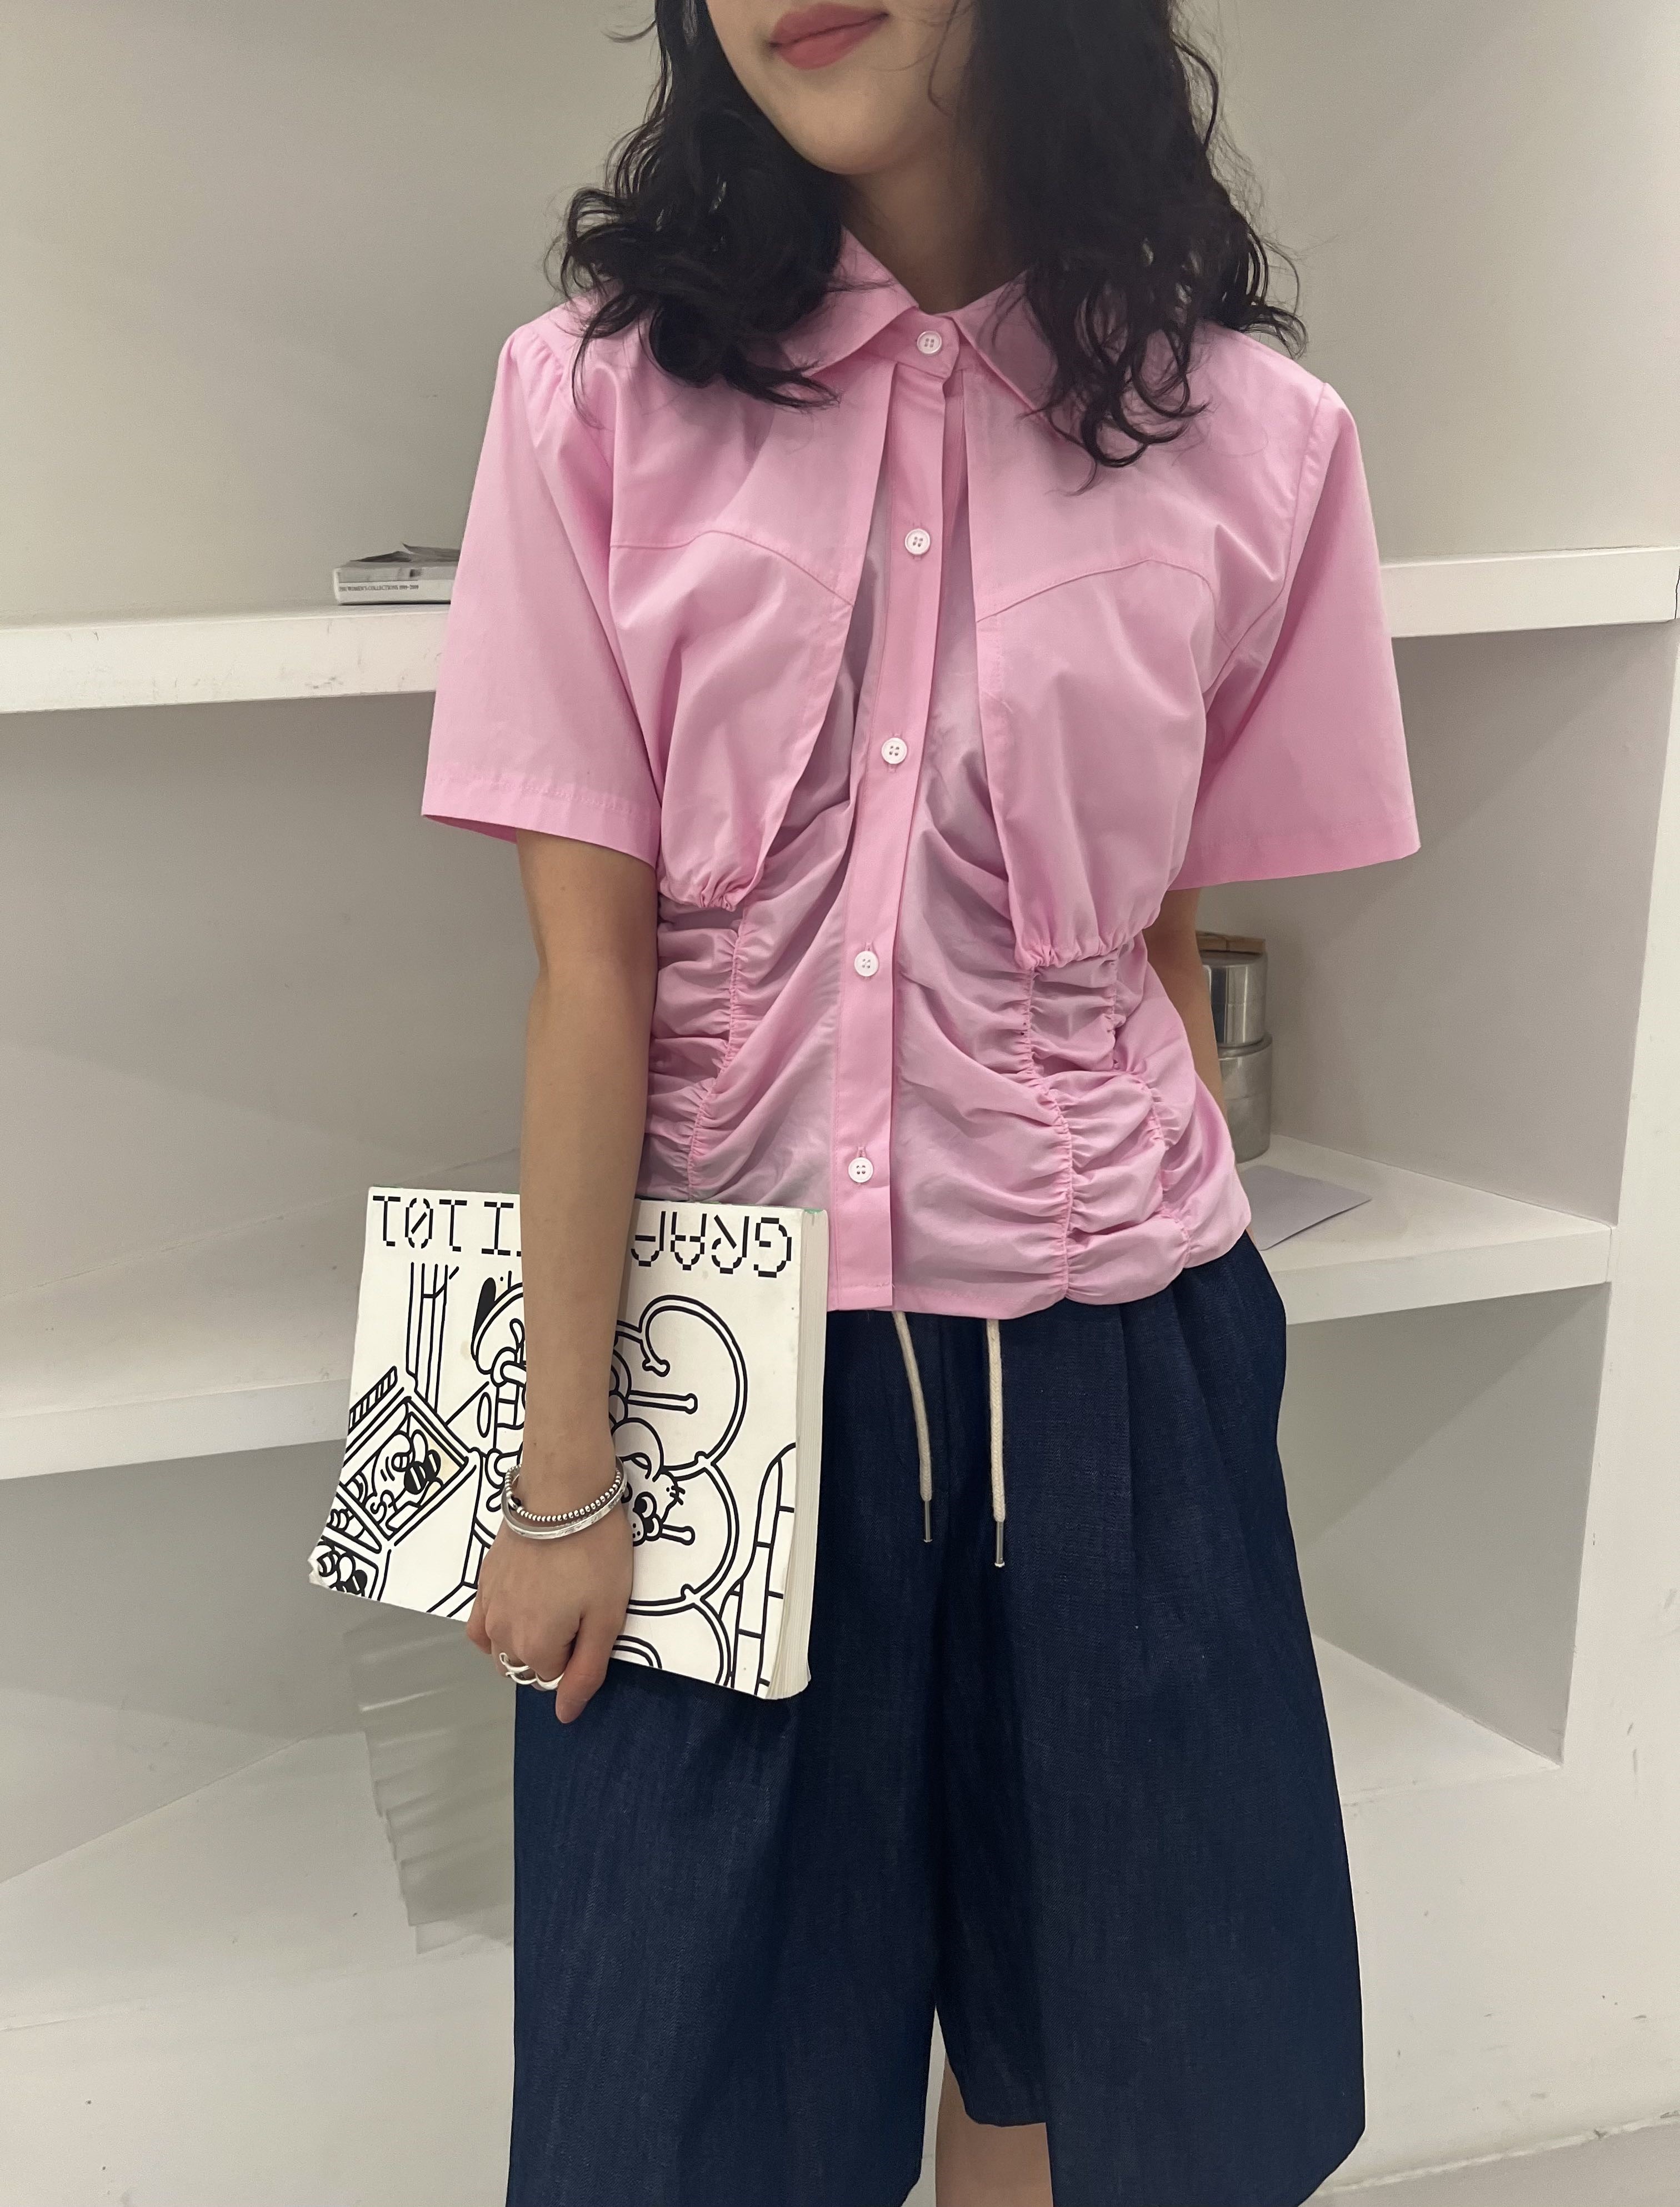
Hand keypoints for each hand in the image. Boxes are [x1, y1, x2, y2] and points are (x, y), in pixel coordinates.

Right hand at [466, 1446, 633, 1722]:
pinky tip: (522, 1602)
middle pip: (526, 1665)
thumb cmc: (593, 1553)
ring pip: (503, 1647)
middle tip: (578, 1607)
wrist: (562, 1492)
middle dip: (551, 1650)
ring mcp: (486, 1607)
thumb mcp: (606, 1617)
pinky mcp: (482, 1581)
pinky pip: (482, 1624)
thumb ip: (585, 1673)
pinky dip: (500, 1623)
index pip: (554, 1679)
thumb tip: (565, 1716)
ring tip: (553, 1601)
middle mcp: (500, 1634)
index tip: (593, 1620)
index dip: (578, 1654)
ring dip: (525, 1637)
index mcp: (533, 1647)